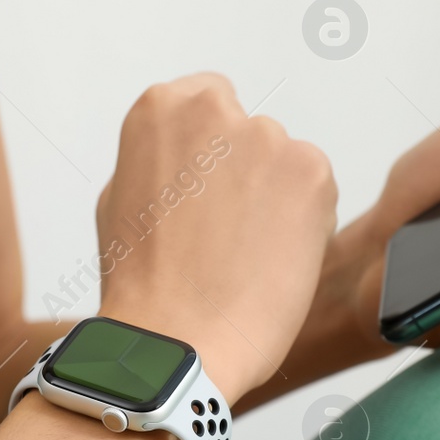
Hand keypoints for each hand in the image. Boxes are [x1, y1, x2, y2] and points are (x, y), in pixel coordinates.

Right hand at [95, 74, 337, 402]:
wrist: (176, 340)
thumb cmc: (141, 284)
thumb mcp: (122, 196)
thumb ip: (161, 158)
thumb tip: (189, 155)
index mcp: (162, 108)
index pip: (210, 99)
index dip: (212, 150)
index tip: (209, 186)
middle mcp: (214, 109)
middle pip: (251, 135)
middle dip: (246, 176)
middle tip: (225, 234)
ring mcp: (267, 137)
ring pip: (286, 166)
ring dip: (277, 202)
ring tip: (245, 257)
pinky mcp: (311, 171)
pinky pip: (317, 193)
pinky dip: (306, 224)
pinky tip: (271, 261)